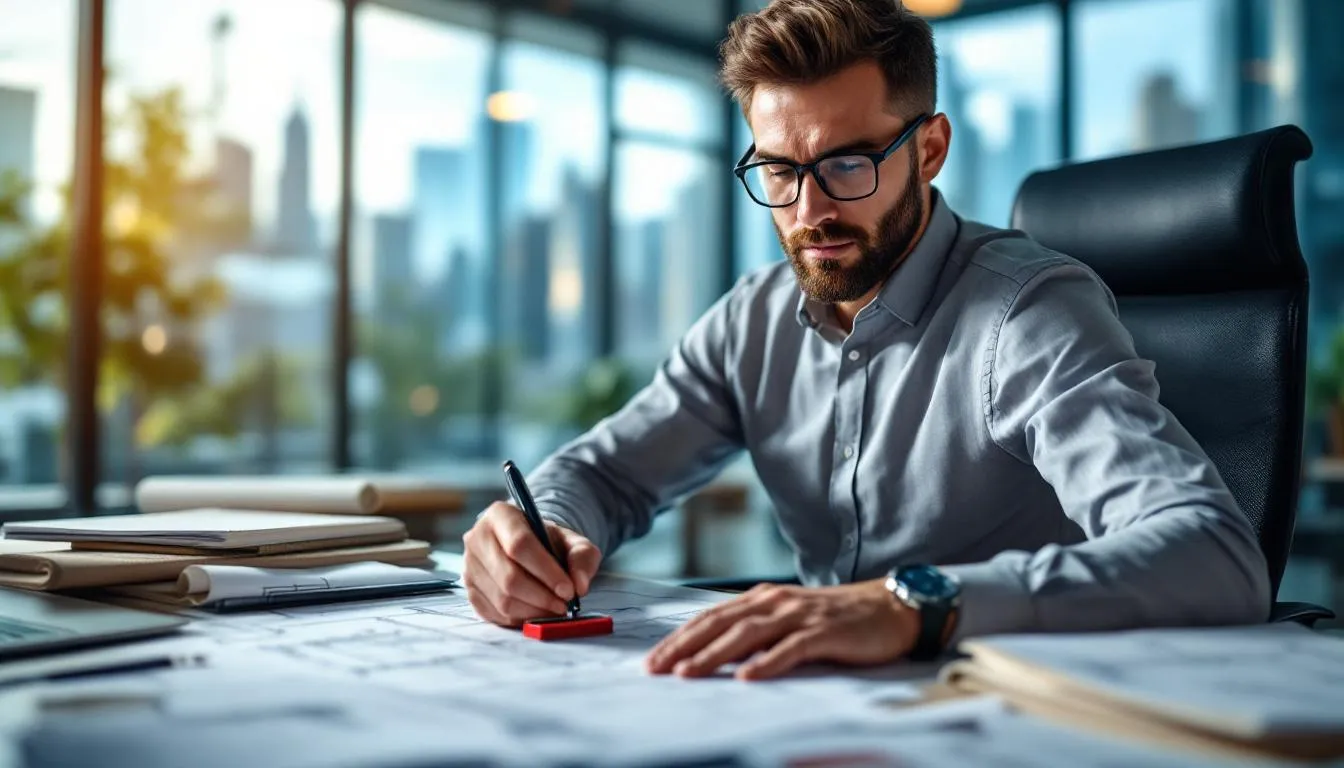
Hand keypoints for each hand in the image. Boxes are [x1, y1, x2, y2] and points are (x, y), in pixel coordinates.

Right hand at [462, 501, 601, 626]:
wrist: (528, 548)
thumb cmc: (549, 543)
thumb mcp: (573, 541)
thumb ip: (582, 557)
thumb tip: (579, 585)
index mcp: (500, 515)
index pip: (519, 545)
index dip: (546, 571)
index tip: (568, 590)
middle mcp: (477, 538)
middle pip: (508, 576)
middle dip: (541, 597)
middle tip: (564, 605)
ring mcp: (469, 566)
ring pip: (501, 599)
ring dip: (533, 611)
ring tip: (554, 609)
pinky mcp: (469, 590)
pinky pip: (494, 613)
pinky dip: (520, 619)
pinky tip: (537, 612)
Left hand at [645, 580, 918, 680]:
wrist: (889, 608)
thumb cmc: (836, 618)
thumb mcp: (789, 619)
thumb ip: (757, 632)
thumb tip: (717, 654)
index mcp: (762, 599)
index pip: (710, 618)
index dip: (679, 638)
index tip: (653, 660)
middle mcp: (775, 602)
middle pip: (720, 623)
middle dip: (684, 647)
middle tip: (656, 669)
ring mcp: (799, 615)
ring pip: (747, 634)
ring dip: (713, 654)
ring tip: (687, 673)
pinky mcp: (825, 632)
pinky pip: (790, 648)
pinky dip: (766, 662)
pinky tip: (747, 676)